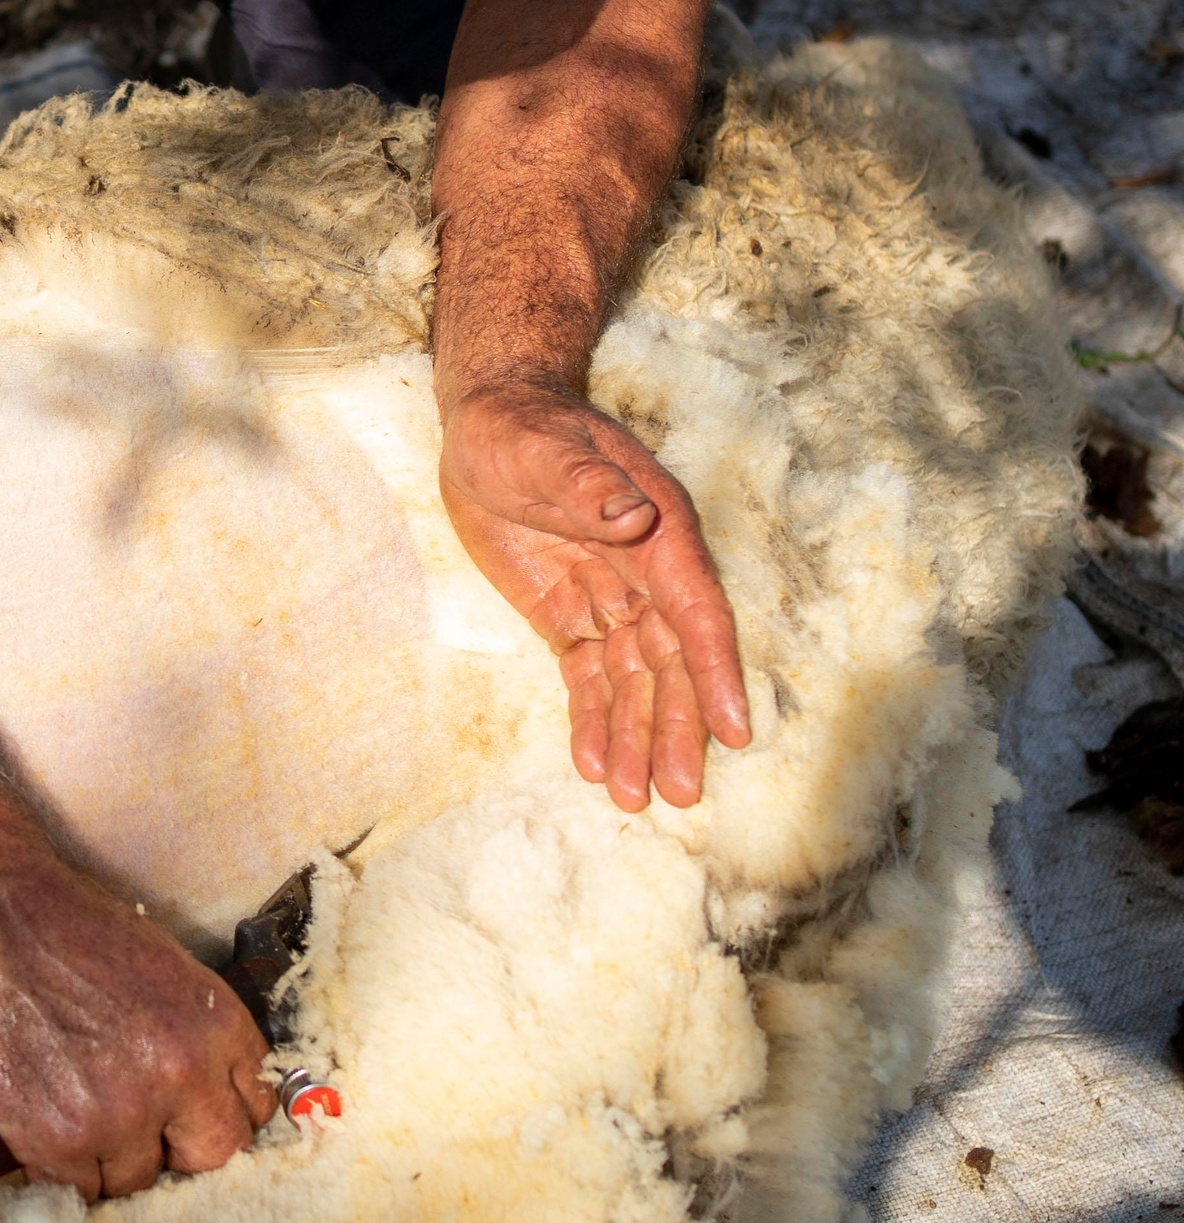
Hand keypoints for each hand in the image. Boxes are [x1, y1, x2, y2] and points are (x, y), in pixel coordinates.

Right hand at [0, 857, 273, 1199]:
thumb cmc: (64, 925)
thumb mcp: (163, 967)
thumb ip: (195, 1034)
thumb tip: (204, 1091)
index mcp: (216, 1026)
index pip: (255, 1109)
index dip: (217, 1116)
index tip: (192, 1119)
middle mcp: (182, 1075)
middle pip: (213, 1157)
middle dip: (175, 1149)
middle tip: (136, 1130)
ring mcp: (122, 1114)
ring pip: (138, 1180)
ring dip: (108, 1158)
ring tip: (71, 1109)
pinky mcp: (60, 1139)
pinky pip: (79, 1189)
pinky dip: (59, 1167)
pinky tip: (39, 1123)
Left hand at [439, 379, 749, 809]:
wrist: (490, 422)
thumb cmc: (520, 428)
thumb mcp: (540, 450)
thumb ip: (585, 485)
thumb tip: (628, 516)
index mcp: (656, 533)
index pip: (696, 613)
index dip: (714, 672)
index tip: (733, 730)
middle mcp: (646, 573)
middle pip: (672, 662)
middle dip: (677, 727)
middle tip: (677, 794)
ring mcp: (609, 597)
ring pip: (636, 680)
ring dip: (638, 737)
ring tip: (636, 799)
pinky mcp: (569, 615)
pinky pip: (591, 676)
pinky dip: (594, 720)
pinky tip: (596, 766)